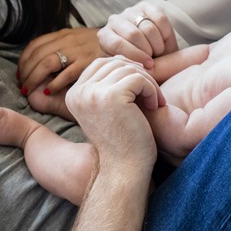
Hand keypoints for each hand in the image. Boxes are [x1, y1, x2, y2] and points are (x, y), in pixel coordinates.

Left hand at [18, 27, 105, 95]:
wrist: (122, 42)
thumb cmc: (96, 45)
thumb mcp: (76, 39)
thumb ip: (60, 46)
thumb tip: (39, 59)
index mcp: (62, 35)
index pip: (35, 45)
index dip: (23, 61)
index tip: (20, 74)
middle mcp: (67, 40)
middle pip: (37, 55)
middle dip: (26, 72)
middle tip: (22, 86)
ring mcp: (77, 51)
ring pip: (47, 62)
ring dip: (34, 78)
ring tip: (29, 90)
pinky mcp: (88, 62)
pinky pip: (66, 73)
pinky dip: (54, 83)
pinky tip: (48, 91)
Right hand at [66, 56, 164, 172]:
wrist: (125, 171)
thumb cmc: (123, 142)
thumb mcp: (109, 110)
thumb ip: (109, 85)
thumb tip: (125, 59)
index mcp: (74, 94)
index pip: (101, 63)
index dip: (125, 70)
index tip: (140, 89)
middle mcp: (79, 92)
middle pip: (115, 62)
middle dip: (138, 74)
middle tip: (151, 94)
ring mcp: (93, 93)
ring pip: (128, 68)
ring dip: (148, 82)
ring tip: (155, 101)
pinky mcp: (111, 96)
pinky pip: (139, 78)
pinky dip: (152, 89)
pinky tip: (156, 106)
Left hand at [98, 3, 177, 68]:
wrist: (148, 48)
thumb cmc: (137, 62)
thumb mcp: (130, 67)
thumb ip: (130, 66)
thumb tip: (139, 69)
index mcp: (105, 37)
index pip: (117, 44)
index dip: (135, 56)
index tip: (149, 66)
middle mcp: (114, 21)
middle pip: (134, 35)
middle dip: (148, 50)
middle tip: (154, 59)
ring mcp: (130, 12)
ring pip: (148, 28)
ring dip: (158, 45)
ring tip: (159, 52)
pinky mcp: (146, 6)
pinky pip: (160, 19)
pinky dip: (166, 33)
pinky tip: (164, 41)